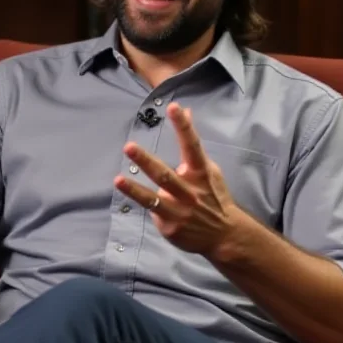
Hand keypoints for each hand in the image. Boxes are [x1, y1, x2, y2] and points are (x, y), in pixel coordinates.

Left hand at [114, 102, 240, 257]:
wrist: (224, 234)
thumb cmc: (213, 195)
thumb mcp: (207, 168)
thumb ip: (192, 141)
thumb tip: (186, 110)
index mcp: (201, 173)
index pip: (192, 145)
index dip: (183, 126)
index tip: (174, 107)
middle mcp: (190, 191)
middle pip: (165, 174)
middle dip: (146, 161)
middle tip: (129, 147)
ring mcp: (180, 211)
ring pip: (154, 199)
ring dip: (134, 190)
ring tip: (117, 180)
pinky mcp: (171, 227)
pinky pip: (153, 212)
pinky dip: (144, 203)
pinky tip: (134, 195)